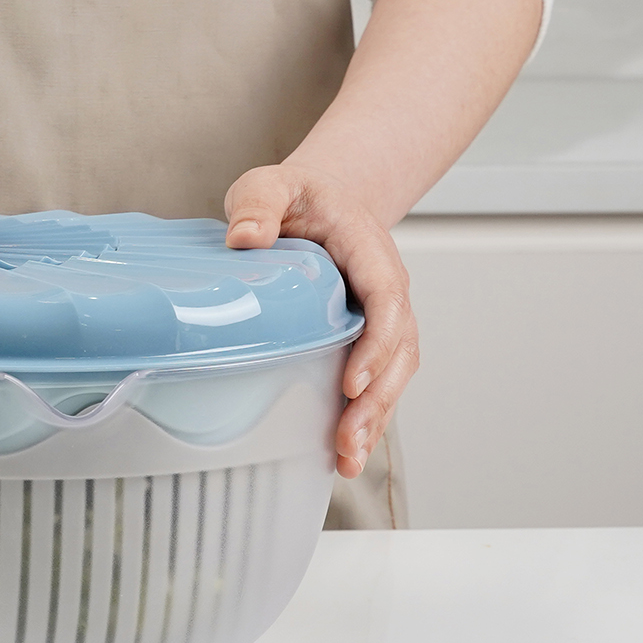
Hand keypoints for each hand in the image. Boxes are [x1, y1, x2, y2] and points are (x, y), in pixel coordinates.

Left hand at [223, 163, 419, 478]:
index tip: (352, 381)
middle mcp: (385, 288)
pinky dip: (366, 415)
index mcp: (369, 251)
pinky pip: (377, 379)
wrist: (324, 199)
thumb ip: (258, 203)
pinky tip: (344, 451)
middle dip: (377, 398)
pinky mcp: (366, 338)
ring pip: (393, 373)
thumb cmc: (299, 196)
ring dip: (375, 417)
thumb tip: (243, 238)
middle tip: (348, 438)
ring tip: (348, 459)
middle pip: (399, 348)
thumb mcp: (272, 183)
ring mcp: (380, 316)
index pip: (386, 298)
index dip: (376, 343)